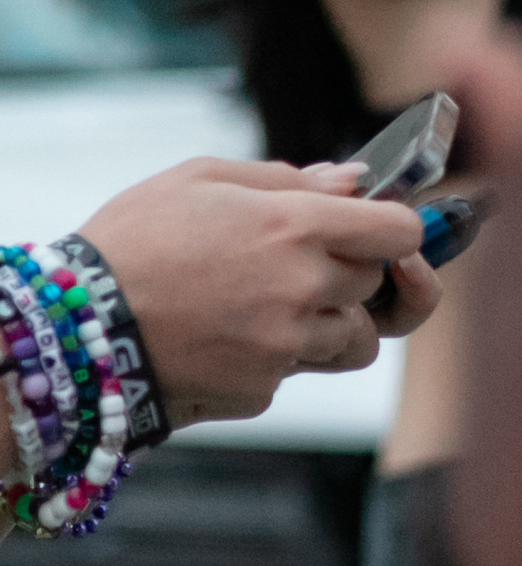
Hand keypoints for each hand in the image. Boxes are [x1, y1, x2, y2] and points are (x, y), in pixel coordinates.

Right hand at [80, 160, 434, 428]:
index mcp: (295, 226)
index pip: (400, 232)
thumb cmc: (133, 241)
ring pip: (356, 340)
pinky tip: (228, 335)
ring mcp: (288, 344)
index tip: (380, 231)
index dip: (399, 230)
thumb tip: (353, 182)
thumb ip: (286, 178)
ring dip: (329, 323)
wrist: (77, 323)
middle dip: (350, 273)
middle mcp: (304, 287)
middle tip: (294, 264)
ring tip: (267, 305)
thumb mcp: (199, 179)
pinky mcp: (266, 387)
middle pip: (376, 284)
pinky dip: (278, 356)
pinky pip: (300, 371)